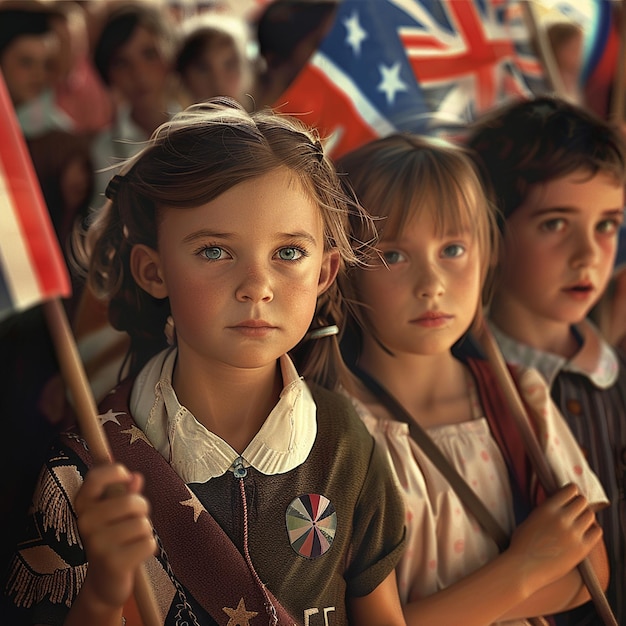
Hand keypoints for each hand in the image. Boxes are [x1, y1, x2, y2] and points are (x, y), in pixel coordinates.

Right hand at [74, 463, 156, 608]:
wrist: (104, 582)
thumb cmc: (115, 538)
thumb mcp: (117, 512)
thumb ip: (126, 492)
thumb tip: (136, 477)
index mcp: (84, 505)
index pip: (95, 477)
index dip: (115, 471)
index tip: (126, 476)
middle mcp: (85, 522)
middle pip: (133, 502)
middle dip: (143, 510)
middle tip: (134, 522)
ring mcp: (97, 543)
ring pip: (143, 524)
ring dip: (145, 532)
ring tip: (131, 541)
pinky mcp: (112, 562)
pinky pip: (149, 543)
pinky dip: (149, 548)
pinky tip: (135, 555)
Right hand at [508, 483, 601, 594]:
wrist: (523, 568)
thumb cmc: (522, 544)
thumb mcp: (531, 519)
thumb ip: (547, 510)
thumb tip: (559, 504)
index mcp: (547, 508)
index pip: (570, 490)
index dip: (571, 493)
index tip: (570, 498)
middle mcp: (561, 518)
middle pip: (583, 501)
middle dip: (579, 505)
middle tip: (574, 512)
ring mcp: (572, 533)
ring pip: (590, 515)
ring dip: (585, 517)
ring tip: (579, 524)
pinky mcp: (581, 549)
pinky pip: (597, 531)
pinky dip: (593, 530)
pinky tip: (584, 534)